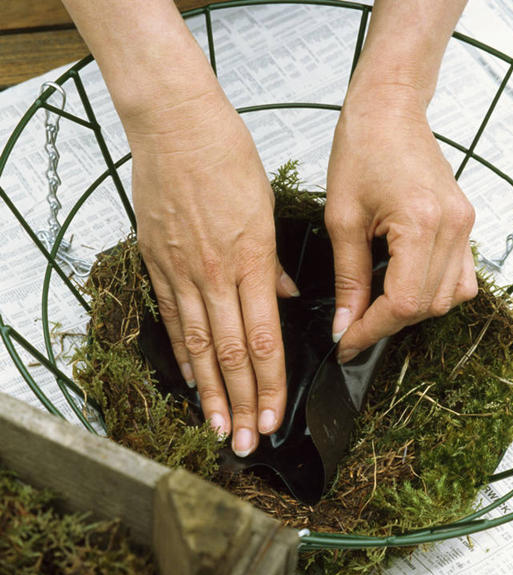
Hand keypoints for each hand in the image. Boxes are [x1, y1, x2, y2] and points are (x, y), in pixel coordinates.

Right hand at [126, 87, 297, 455]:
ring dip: (210, 392)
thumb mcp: (266, 208)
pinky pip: (173, 319)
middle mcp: (215, 274)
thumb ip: (273, 263)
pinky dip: (183, 354)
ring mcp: (182, 272)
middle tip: (246, 442)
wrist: (174, 125)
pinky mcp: (157, 265)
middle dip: (241, 403)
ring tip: (216, 427)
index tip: (272, 417)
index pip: (264, 340)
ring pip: (200, 347)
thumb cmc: (226, 156)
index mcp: (251, 260)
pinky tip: (191, 380)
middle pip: (232, 354)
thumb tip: (286, 297)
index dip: (269, 385)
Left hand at [325, 87, 476, 361]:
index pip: (403, 304)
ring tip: (375, 308)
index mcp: (422, 223)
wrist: (389, 108)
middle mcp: (453, 227)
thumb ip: (347, 279)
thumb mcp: (341, 219)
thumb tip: (345, 324)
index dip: (371, 330)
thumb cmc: (362, 147)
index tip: (346, 343)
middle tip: (352, 326)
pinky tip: (405, 287)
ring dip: (411, 312)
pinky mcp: (463, 223)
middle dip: (387, 324)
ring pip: (448, 298)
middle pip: (427, 306)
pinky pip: (460, 278)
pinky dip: (433, 292)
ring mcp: (464, 225)